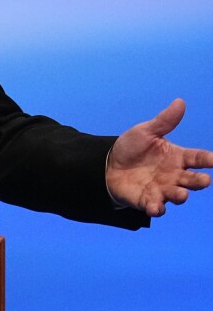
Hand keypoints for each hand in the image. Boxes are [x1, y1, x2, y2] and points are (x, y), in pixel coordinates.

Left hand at [106, 99, 212, 216]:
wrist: (107, 164)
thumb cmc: (131, 148)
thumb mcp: (146, 131)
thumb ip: (164, 121)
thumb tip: (180, 102)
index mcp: (177, 157)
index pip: (198, 158)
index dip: (208, 159)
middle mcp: (174, 175)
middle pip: (192, 180)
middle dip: (199, 181)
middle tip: (204, 180)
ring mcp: (162, 189)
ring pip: (177, 195)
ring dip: (180, 196)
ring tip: (181, 194)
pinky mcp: (147, 200)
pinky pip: (155, 206)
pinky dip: (156, 208)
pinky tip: (156, 207)